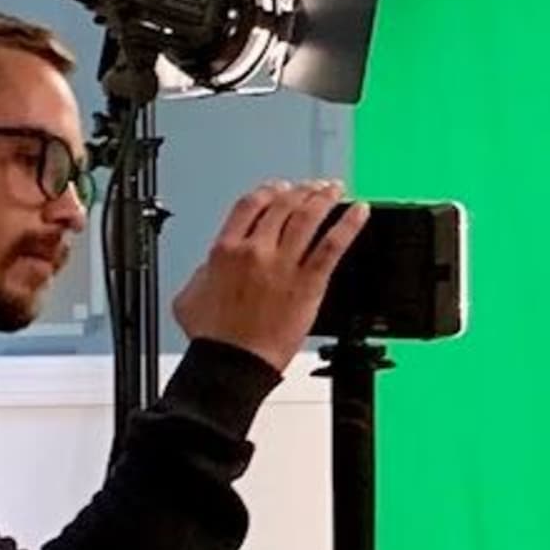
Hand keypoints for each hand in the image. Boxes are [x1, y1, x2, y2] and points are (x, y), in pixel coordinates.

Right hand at [173, 180, 367, 371]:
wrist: (234, 362)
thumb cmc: (213, 338)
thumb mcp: (190, 297)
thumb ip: (203, 273)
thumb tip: (211, 266)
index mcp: (226, 249)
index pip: (250, 205)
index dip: (268, 191)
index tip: (278, 187)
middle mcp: (257, 250)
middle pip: (284, 206)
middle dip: (301, 190)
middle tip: (312, 186)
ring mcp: (284, 265)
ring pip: (309, 217)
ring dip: (325, 198)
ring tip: (335, 189)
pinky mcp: (309, 283)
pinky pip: (333, 245)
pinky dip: (349, 224)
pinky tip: (360, 212)